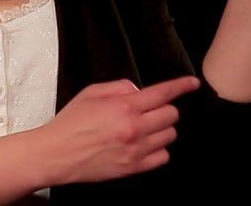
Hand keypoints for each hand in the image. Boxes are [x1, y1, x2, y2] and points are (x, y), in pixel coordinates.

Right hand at [31, 76, 198, 186]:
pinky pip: (163, 157)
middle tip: (149, 110)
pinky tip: (144, 145)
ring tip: (144, 129)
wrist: (57, 153)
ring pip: (169, 135)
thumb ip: (119, 86)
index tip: (193, 83)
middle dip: (164, 108)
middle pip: (172, 114)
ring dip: (161, 129)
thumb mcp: (92, 92)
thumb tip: (139, 91)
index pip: (163, 93)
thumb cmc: (71, 121)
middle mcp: (135, 128)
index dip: (182, 86)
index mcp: (124, 106)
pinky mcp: (134, 168)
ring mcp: (136, 150)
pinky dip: (158, 149)